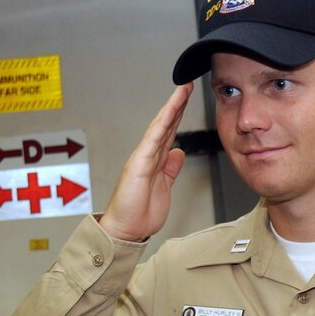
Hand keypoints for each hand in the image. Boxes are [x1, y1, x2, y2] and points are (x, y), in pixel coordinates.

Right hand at [100, 84, 194, 241]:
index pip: (170, 132)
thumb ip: (170, 169)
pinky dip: (161, 125)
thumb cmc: (140, 212)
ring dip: (171, 107)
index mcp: (155, 160)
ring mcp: (142, 158)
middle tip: (187, 85)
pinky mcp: (138, 164)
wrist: (126, 230)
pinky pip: (152, 140)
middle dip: (177, 104)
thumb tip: (178, 152)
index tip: (188, 98)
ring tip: (182, 90)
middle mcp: (148, 155)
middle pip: (165, 124)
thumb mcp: (164, 187)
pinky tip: (170, 112)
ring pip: (159, 127)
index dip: (179, 115)